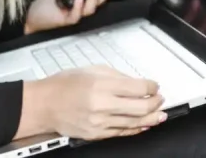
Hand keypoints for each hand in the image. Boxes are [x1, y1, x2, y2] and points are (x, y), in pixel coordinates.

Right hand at [29, 66, 166, 139]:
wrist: (45, 105)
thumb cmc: (65, 84)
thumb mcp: (92, 70)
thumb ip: (117, 76)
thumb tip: (137, 83)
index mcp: (102, 85)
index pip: (137, 87)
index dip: (151, 87)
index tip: (154, 85)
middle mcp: (102, 105)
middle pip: (140, 107)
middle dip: (155, 103)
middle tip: (160, 99)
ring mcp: (100, 122)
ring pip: (134, 122)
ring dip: (151, 118)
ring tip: (160, 114)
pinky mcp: (97, 134)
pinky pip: (122, 132)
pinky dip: (136, 129)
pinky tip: (145, 125)